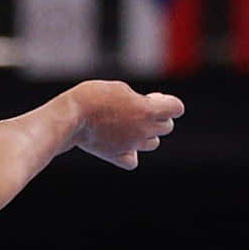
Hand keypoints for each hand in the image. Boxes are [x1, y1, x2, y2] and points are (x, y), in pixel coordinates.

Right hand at [67, 79, 183, 169]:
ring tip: (129, 125)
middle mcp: (144, 130)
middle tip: (139, 110)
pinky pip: (132, 160)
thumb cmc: (94, 96)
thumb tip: (142, 111)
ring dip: (147, 134)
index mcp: (149, 111)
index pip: (176, 108)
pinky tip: (121, 144)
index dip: (167, 102)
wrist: (72, 116)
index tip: (152, 98)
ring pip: (152, 144)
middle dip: (158, 117)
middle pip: (166, 127)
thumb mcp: (121, 88)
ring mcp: (131, 145)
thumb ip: (138, 101)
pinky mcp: (116, 155)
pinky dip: (130, 153)